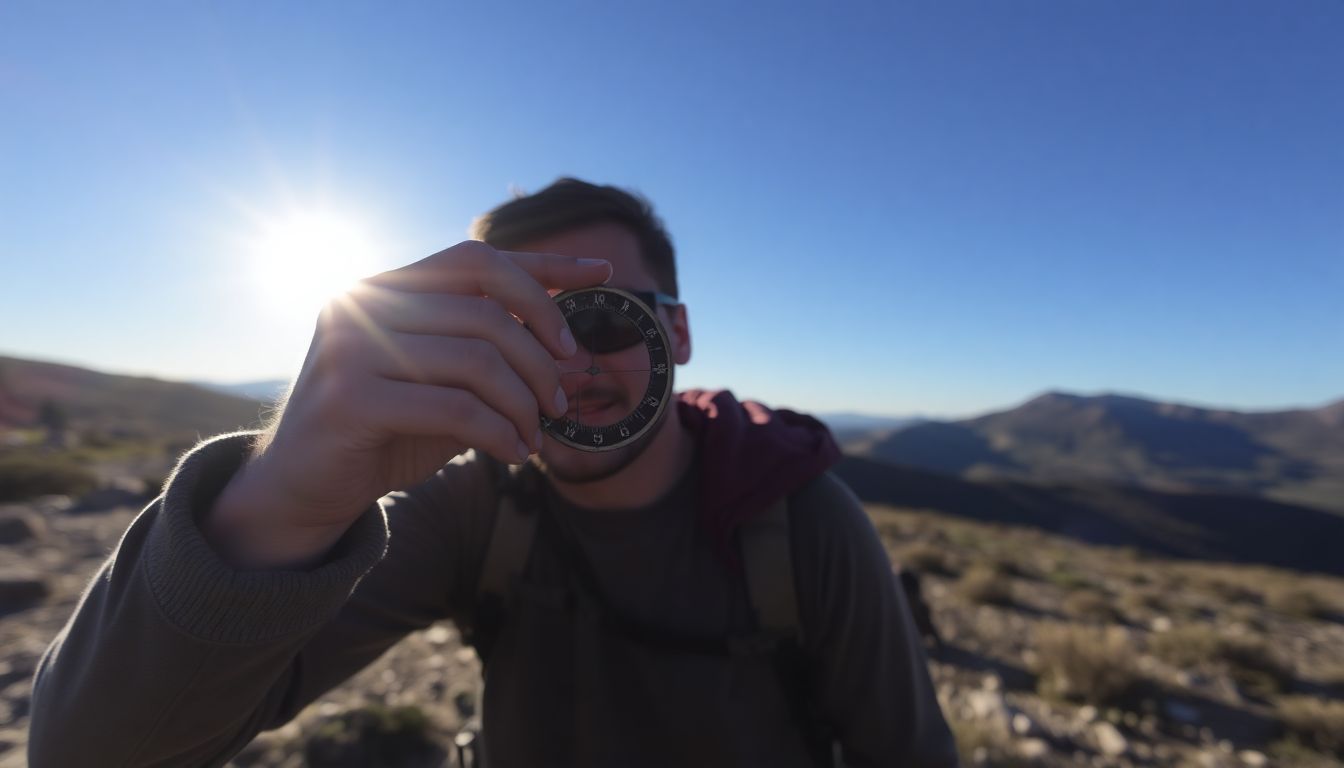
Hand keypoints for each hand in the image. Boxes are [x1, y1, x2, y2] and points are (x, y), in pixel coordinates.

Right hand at [207, 240, 610, 567]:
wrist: (303, 488)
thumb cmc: (384, 431)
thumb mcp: (441, 380)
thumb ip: (484, 350)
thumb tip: (567, 338)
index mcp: (386, 286)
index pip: (477, 258)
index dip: (544, 266)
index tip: (603, 273)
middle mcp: (362, 302)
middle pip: (487, 308)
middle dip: (540, 355)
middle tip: (562, 397)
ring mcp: (351, 346)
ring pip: (477, 358)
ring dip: (524, 402)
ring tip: (537, 432)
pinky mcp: (349, 398)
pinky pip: (456, 408)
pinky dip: (500, 432)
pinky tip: (515, 453)